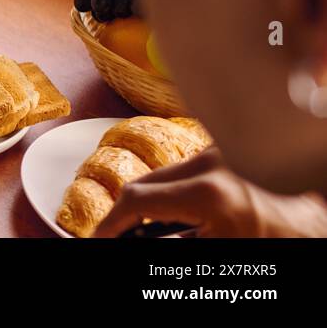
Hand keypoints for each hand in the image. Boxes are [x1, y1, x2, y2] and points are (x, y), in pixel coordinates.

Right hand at [93, 148, 326, 236]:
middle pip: (144, 182)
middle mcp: (214, 162)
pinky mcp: (232, 153)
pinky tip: (184, 213)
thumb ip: (164, 243)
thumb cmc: (274, 242)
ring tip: (156, 228)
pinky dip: (176, 191)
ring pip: (164, 174)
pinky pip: (187, 169)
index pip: (136, 199)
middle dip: (128, 212)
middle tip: (120, 235)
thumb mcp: (212, 251)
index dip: (109, 223)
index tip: (100, 239)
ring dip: (153, 201)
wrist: (316, 225)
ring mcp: (224, 154)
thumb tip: (125, 238)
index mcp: (209, 192)